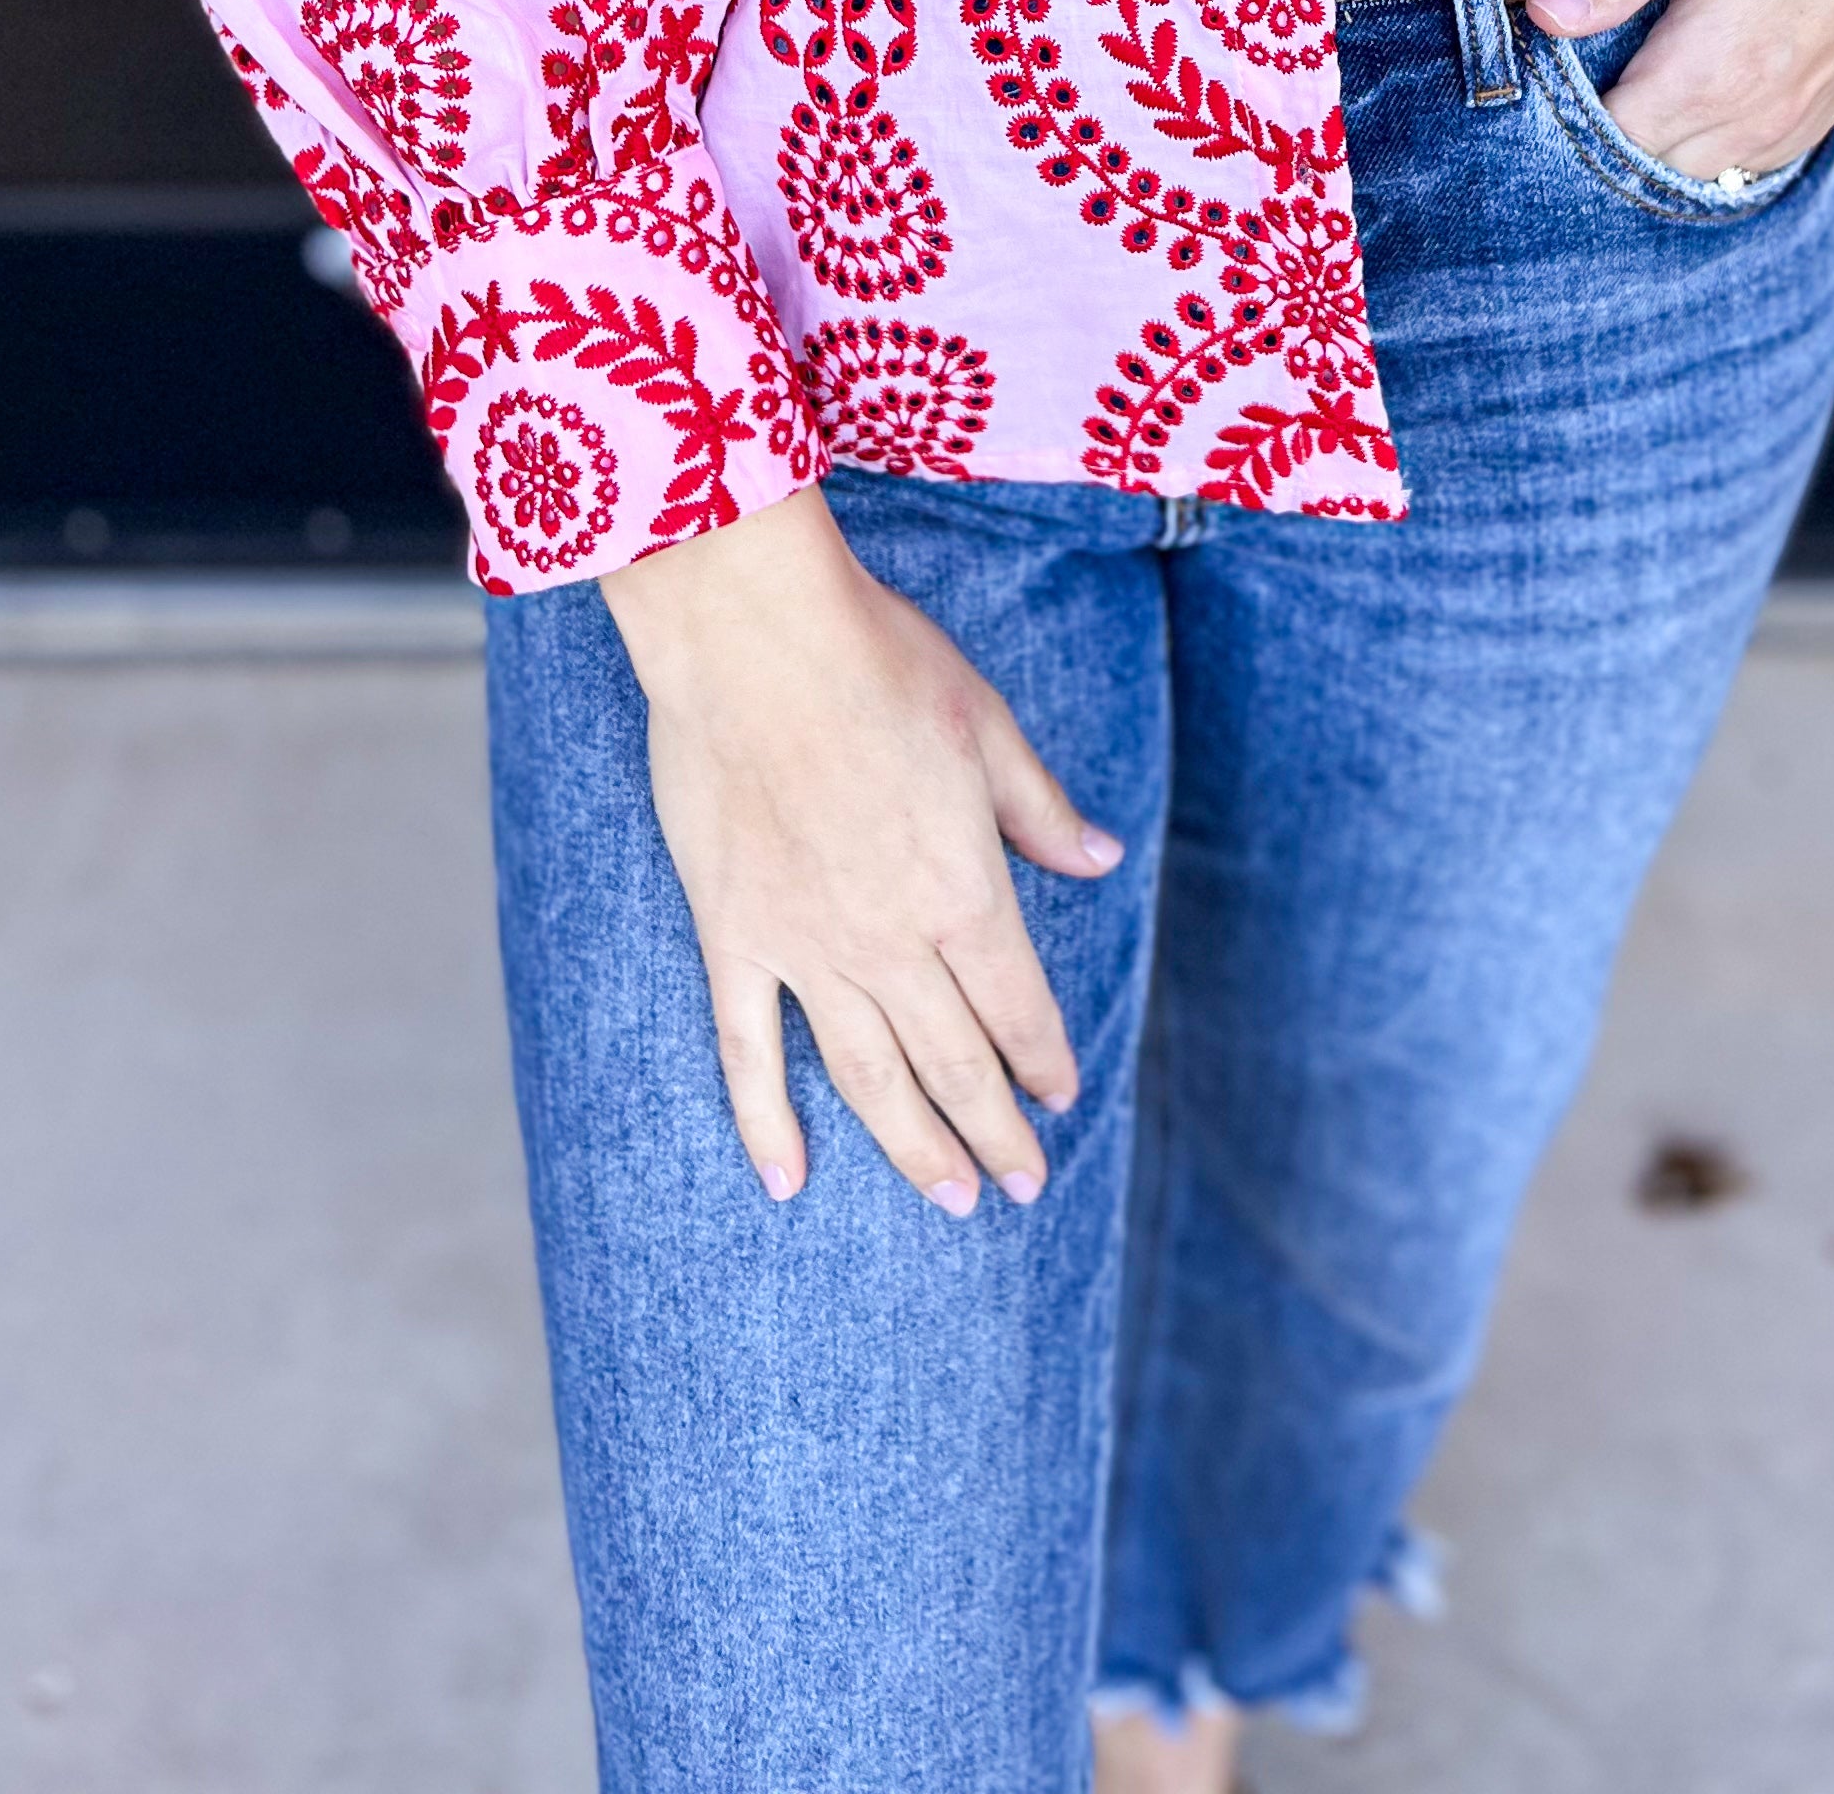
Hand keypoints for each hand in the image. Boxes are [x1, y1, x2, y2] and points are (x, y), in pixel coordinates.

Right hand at [603, 486, 1123, 1210]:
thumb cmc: (878, 661)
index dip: (1043, 1061)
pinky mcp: (733, 935)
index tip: (1061, 1099)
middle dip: (994, 1132)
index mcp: (964, 891)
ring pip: (868, 1076)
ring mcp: (804, 947)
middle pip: (953, 1063)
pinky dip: (767, 1123)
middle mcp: (889, 940)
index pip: (1017, 1008)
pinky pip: (748, 1051)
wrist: (751, 635)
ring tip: (947, 1199)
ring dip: (913, 1147)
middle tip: (1020, 1186)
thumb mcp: (987, 726)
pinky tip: (788, 1180)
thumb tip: (1100, 860)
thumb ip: (1040, 810)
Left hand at [1523, 0, 1833, 177]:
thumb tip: (1544, 17)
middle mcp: (1758, 116)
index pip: (1601, 134)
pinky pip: (1737, 162)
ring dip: (1646, 132)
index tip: (1533, 50)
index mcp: (1717, 67)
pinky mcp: (1820, 111)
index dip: (1553, 100)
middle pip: (1639, 159)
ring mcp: (1794, 121)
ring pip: (1688, 169)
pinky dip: (1696, 138)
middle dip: (1591, 121)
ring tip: (1617, 60)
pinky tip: (1678, 80)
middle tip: (1566, 49)